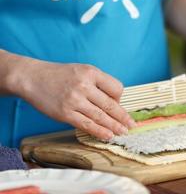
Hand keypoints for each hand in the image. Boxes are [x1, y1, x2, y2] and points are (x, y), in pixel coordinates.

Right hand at [10, 59, 134, 139]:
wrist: (33, 77)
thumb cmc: (60, 74)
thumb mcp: (82, 70)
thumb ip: (98, 82)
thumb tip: (113, 101)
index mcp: (91, 72)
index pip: (116, 87)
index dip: (120, 97)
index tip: (118, 103)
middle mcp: (84, 85)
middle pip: (110, 105)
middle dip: (123, 117)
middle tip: (132, 125)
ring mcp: (74, 100)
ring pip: (100, 117)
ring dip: (115, 126)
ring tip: (124, 132)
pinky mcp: (65, 113)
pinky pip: (87, 125)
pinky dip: (99, 131)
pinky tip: (108, 135)